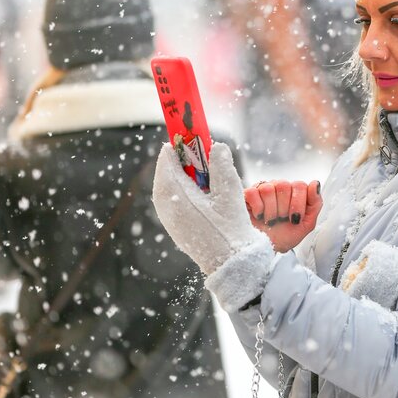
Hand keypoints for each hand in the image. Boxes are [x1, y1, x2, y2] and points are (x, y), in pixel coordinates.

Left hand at [152, 141, 270, 274]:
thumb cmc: (231, 228)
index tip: (188, 133)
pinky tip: (199, 191)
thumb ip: (221, 164)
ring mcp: (169, 220)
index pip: (167, 160)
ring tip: (200, 170)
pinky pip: (171, 201)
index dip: (178, 144)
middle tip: (195, 150)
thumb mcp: (229, 191)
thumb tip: (216, 146)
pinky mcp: (176, 228)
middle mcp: (166, 207)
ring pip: (167, 188)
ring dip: (181, 175)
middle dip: (179, 160)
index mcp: (176, 195)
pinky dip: (181, 190)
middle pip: (165, 173)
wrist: (232, 264)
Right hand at [245, 180, 321, 252]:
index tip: (295, 219)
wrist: (265, 250)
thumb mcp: (306, 224)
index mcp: (294, 192)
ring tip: (270, 220)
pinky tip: (259, 216)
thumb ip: (315, 203)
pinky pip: (253, 193)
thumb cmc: (284, 237)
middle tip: (281, 220)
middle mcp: (278, 187)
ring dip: (270, 211)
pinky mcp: (247, 195)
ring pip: (268, 189)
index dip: (298, 204)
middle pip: (284, 185)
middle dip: (284, 209)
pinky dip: (258, 208)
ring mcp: (262, 190)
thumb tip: (315, 183)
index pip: (300, 185)